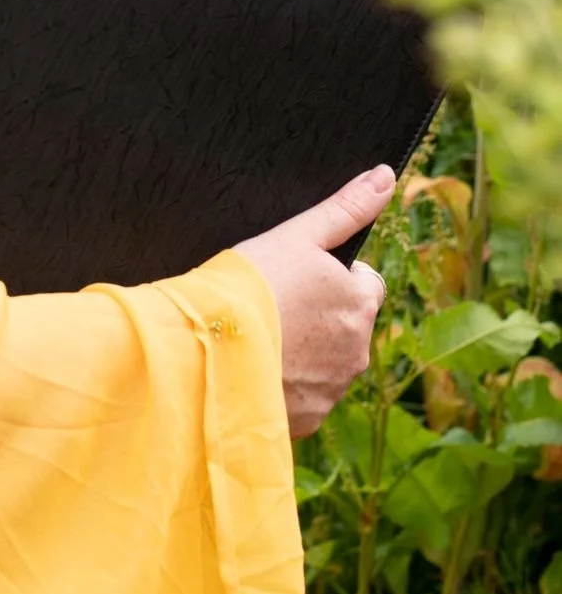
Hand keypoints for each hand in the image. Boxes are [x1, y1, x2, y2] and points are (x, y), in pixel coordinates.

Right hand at [235, 165, 394, 438]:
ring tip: (263, 337)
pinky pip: (306, 396)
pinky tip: (258, 367)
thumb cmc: (250, 285)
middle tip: (276, 306)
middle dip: (322, 317)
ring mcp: (334, 388)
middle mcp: (358, 349)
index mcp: (359, 302)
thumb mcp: (296, 235)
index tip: (299, 277)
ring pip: (328, 362)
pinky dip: (289, 384)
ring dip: (307, 351)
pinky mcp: (308, 418)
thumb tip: (385, 175)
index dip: (334, 277)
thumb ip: (345, 208)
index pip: (365, 284)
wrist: (207, 351)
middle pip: (348, 326)